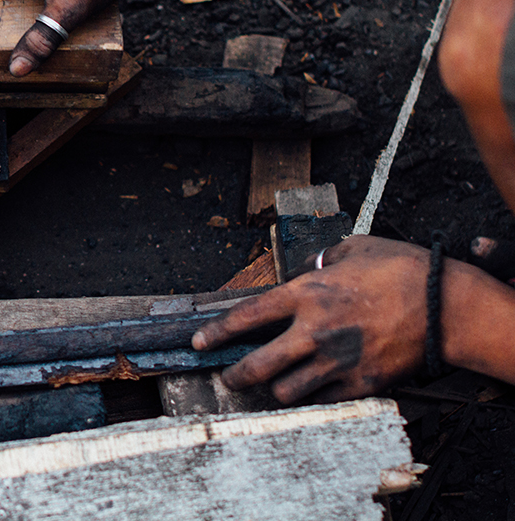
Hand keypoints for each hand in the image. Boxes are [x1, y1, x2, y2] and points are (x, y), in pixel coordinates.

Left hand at [192, 235, 430, 403]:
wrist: (448, 307)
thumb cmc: (403, 272)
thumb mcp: (355, 248)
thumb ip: (323, 258)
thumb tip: (309, 264)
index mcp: (307, 295)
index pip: (246, 317)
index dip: (217, 332)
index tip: (200, 342)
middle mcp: (314, 332)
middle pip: (256, 366)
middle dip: (234, 376)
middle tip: (228, 377)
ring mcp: (336, 362)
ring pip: (285, 391)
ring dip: (274, 388)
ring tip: (272, 384)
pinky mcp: (359, 384)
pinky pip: (320, 400)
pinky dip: (311, 397)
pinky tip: (309, 390)